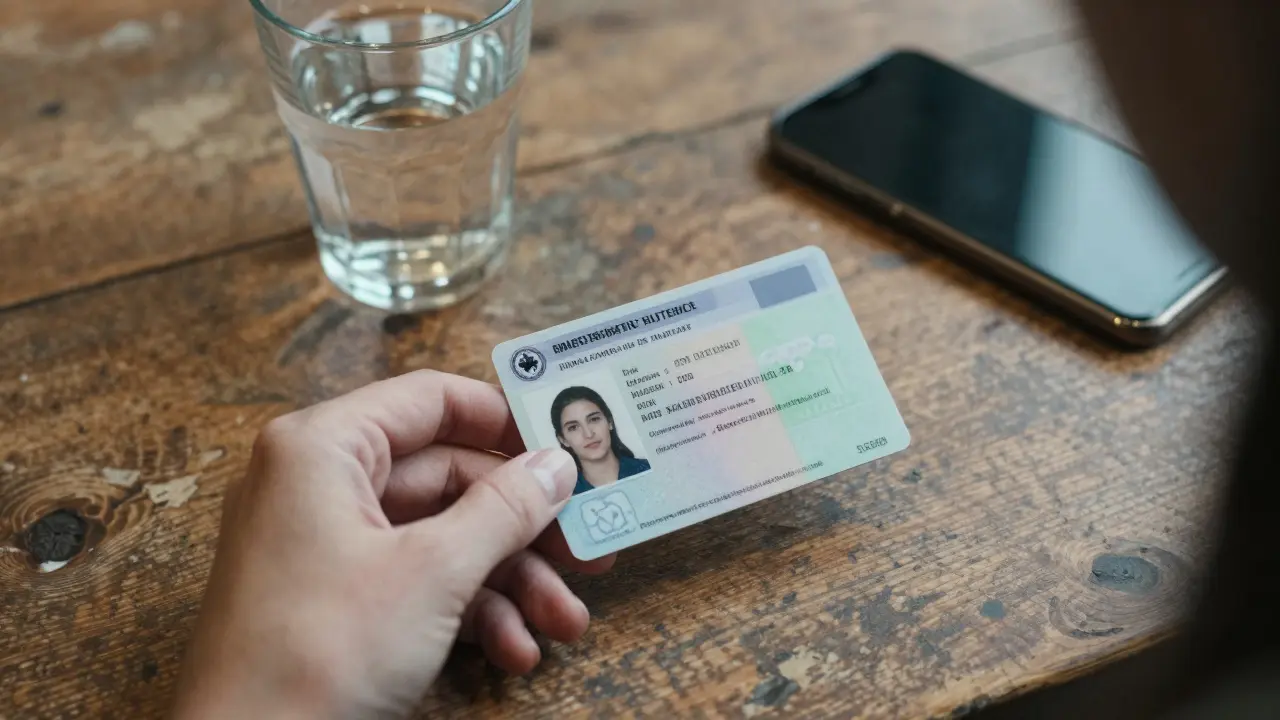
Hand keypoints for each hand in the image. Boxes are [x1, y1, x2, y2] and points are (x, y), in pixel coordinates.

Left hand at [172, 371, 613, 718]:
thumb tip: (555, 465)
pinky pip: (414, 582)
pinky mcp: (333, 599)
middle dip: (523, 526)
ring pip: (440, 537)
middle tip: (585, 551)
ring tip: (562, 622)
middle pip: (447, 478)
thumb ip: (504, 508)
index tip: (567, 451)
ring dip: (508, 580)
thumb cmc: (316, 654)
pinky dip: (468, 613)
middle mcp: (319, 484)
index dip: (506, 423)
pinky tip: (512, 652)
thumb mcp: (433, 572)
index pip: (431, 400)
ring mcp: (324, 545)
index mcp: (324, 448)